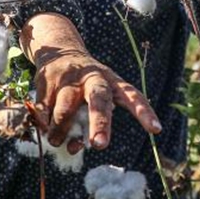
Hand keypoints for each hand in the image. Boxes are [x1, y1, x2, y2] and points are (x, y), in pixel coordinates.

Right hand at [32, 46, 160, 150]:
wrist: (59, 50)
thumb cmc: (85, 83)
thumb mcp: (95, 96)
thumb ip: (90, 123)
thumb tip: (73, 148)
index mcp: (111, 81)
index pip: (132, 95)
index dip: (144, 112)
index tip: (156, 129)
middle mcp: (92, 78)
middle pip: (99, 100)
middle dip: (100, 123)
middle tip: (100, 145)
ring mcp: (69, 79)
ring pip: (64, 112)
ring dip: (60, 133)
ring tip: (57, 141)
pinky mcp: (47, 82)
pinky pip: (43, 112)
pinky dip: (43, 125)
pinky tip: (43, 127)